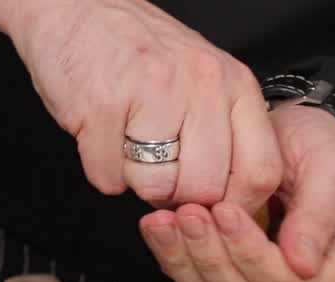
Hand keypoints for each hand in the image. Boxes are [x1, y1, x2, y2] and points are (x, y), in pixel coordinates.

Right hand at [0, 0, 280, 213]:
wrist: (74, 9)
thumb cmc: (137, 50)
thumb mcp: (203, 79)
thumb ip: (224, 133)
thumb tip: (228, 202)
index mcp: (233, 84)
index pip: (260, 171)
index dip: (235, 206)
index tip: (211, 208)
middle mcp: (200, 86)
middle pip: (204, 189)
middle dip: (176, 196)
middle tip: (157, 170)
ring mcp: (152, 93)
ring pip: (155, 188)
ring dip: (135, 181)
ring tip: (126, 144)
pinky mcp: (102, 106)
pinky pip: (109, 178)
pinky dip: (101, 170)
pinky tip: (101, 136)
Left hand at [139, 105, 334, 281]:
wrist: (290, 139)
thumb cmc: (319, 150)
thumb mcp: (330, 171)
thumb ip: (318, 217)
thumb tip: (304, 266)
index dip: (253, 253)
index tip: (227, 211)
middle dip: (213, 254)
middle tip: (190, 212)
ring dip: (186, 258)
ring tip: (166, 219)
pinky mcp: (223, 280)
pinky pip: (193, 280)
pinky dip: (171, 255)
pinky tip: (157, 226)